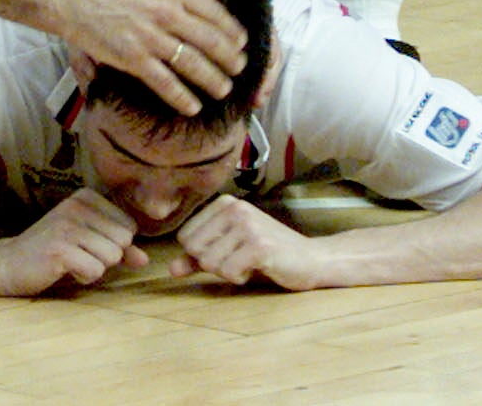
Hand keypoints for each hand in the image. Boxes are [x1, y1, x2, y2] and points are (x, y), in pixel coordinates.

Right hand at [5, 188, 146, 292]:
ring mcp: (67, 225)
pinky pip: (96, 271)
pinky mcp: (59, 248)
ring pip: (112, 257)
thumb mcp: (88, 244)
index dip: (113, 245)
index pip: (130, 227)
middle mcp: (78, 205)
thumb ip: (119, 249)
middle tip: (78, 255)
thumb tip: (145, 259)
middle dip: (107, 258)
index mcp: (87, 197)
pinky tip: (63, 270)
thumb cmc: (53, 253)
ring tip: (70, 262)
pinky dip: (83, 278)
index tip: (85, 245)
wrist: (8, 263)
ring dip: (94, 268)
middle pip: (124, 241)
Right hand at [60, 0, 245, 113]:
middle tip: (240, 70)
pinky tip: (193, 106)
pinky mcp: (133, 58)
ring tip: (223, 90)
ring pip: (193, 63)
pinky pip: (166, 82)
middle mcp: (166, 12)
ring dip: (213, 80)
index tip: (242, 43)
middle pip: (210, 40)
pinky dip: (183, 97)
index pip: (214, 12)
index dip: (232, 31)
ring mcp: (150, 37)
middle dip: (230, 59)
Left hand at [170, 196, 325, 289]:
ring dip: (228, 272)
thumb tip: (171, 270)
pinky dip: (239, 277)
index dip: (202, 254)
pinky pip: (228, 271)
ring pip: (210, 263)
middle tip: (239, 259)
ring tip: (250, 262)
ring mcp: (247, 225)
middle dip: (214, 264)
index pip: (185, 237)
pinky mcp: (259, 245)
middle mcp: (234, 208)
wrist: (309, 259)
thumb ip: (198, 258)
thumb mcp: (228, 251)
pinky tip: (257, 268)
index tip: (228, 251)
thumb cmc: (267, 254)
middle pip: (195, 249)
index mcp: (223, 203)